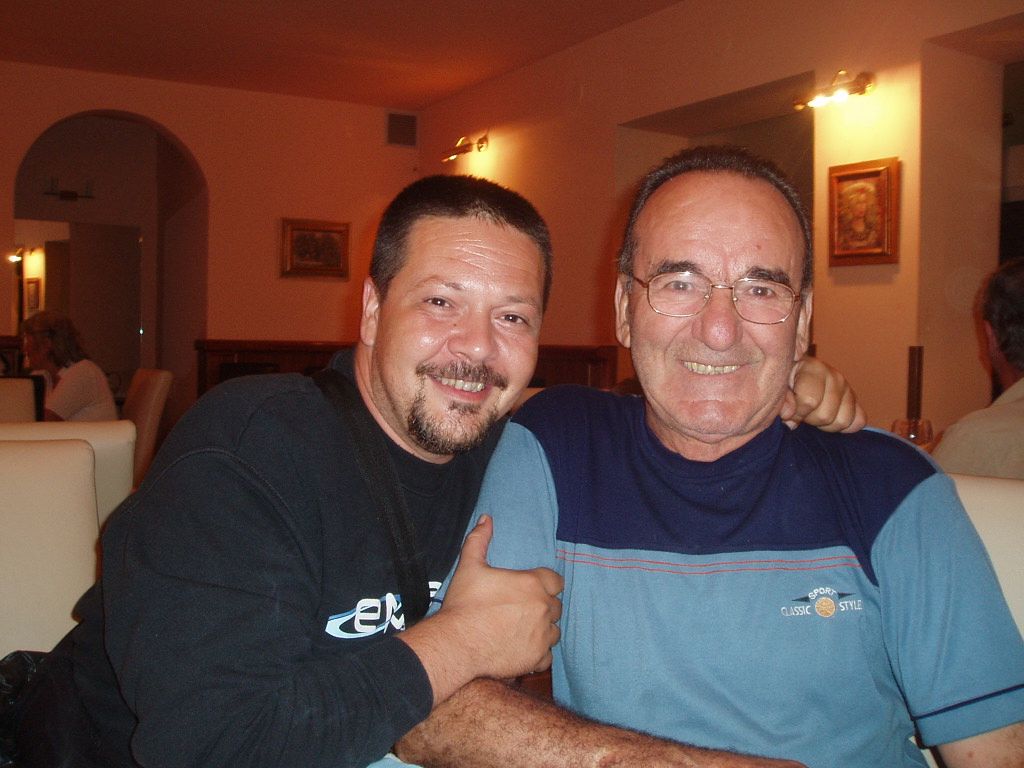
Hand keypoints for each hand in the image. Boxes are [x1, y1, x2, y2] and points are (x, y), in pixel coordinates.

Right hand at [398, 516, 562, 705]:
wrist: (456, 644)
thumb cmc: (464, 604)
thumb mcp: (469, 566)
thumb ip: (479, 540)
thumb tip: (486, 518)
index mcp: (533, 583)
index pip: (556, 580)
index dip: (544, 583)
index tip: (530, 588)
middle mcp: (543, 608)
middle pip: (556, 605)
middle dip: (543, 606)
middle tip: (521, 608)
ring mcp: (542, 635)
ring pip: (554, 630)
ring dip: (542, 628)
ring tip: (522, 628)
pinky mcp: (536, 658)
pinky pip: (547, 656)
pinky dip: (538, 653)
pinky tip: (522, 648)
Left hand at [782, 356, 865, 432]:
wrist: (795, 377)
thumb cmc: (784, 383)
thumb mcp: (777, 387)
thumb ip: (781, 399)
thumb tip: (789, 414)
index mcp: (814, 368)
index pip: (810, 401)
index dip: (796, 412)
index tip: (788, 411)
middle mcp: (835, 376)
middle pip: (826, 415)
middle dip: (809, 419)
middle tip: (801, 413)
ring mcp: (847, 388)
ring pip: (842, 421)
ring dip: (824, 424)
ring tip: (812, 414)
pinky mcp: (855, 400)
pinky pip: (858, 422)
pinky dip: (843, 427)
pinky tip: (828, 419)